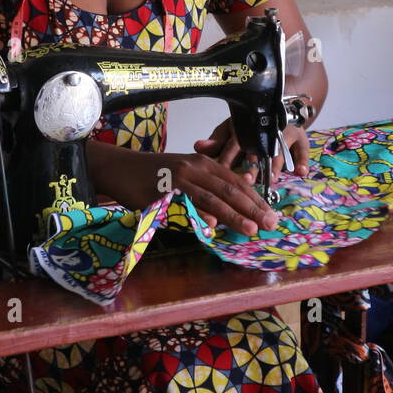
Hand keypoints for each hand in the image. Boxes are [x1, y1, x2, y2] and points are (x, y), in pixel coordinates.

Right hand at [164, 151, 279, 236]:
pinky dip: (199, 215)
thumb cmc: (157, 171)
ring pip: (211, 199)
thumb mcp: (189, 169)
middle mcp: (194, 169)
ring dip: (233, 215)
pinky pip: (184, 206)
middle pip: (229, 190)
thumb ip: (214, 178)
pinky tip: (212, 225)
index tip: (272, 213)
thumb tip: (248, 183)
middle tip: (271, 224)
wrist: (121, 168)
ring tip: (250, 229)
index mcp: (204, 163)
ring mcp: (178, 181)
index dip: (255, 198)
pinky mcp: (162, 194)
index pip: (236, 182)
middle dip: (252, 208)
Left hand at [194, 119, 310, 184]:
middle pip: (257, 150)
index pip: (234, 144)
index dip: (227, 158)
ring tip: (272, 178)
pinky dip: (302, 161)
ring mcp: (283, 134)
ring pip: (279, 151)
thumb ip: (216, 142)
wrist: (278, 106)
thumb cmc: (250, 125)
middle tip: (247, 179)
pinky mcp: (299, 138)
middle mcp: (263, 132)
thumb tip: (197, 147)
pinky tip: (300, 172)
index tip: (221, 171)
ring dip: (275, 165)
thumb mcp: (230, 130)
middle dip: (252, 166)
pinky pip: (302, 150)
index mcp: (244, 130)